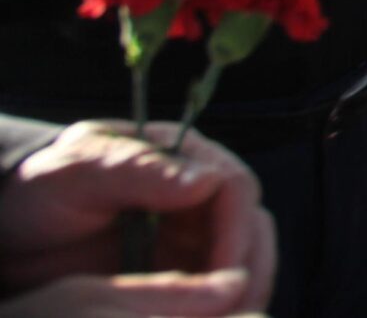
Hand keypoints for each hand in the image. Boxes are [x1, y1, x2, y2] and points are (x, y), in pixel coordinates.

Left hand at [0, 119, 272, 309]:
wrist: (7, 232)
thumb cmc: (38, 192)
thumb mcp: (76, 176)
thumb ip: (136, 171)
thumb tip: (203, 180)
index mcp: (182, 156)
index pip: (235, 188)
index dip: (236, 233)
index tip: (223, 276)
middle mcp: (198, 191)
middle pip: (251, 226)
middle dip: (250, 271)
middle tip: (238, 312)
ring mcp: (192, 231)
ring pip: (243, 259)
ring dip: (243, 293)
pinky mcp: (181, 268)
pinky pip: (215, 288)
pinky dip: (219, 308)